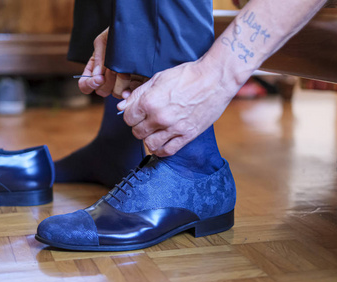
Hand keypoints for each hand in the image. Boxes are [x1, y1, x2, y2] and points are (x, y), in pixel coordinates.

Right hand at [78, 28, 145, 98]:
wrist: (137, 30)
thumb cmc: (118, 33)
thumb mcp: (105, 40)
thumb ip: (99, 56)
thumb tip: (97, 76)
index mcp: (95, 69)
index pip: (85, 85)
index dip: (90, 84)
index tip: (100, 78)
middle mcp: (106, 78)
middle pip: (101, 91)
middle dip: (107, 82)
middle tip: (115, 69)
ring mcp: (120, 82)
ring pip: (115, 93)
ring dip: (120, 84)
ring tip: (126, 71)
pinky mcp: (134, 83)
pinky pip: (130, 93)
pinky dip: (130, 90)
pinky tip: (132, 83)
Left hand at [118, 61, 234, 156]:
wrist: (215, 79)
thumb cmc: (188, 75)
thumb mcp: (159, 78)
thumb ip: (138, 93)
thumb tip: (121, 105)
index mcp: (150, 101)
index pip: (128, 118)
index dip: (130, 115)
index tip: (136, 113)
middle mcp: (159, 117)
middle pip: (137, 132)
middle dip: (139, 126)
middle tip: (146, 120)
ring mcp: (174, 128)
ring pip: (150, 144)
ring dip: (149, 139)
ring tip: (154, 131)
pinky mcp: (187, 135)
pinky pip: (168, 151)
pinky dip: (161, 149)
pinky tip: (162, 142)